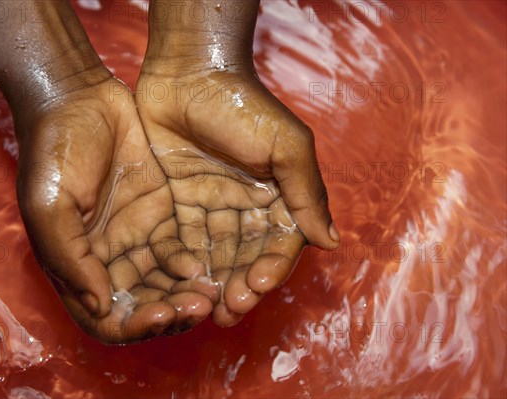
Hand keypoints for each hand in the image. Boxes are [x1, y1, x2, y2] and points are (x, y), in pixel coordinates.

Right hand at [16, 75, 214, 342]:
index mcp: (75, 264)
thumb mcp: (49, 204)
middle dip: (169, 312)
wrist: (78, 98)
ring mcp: (135, 238)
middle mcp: (106, 258)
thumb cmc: (53, 150)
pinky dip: (191, 265)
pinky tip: (205, 265)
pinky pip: (179, 252)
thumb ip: (70, 257)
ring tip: (210, 293)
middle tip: (199, 306)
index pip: (105, 317)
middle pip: (142, 304)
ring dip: (185, 294)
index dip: (133, 326)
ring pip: (164, 283)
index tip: (159, 315)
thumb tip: (100, 306)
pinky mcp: (159, 216)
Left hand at [135, 69, 339, 325]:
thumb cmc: (243, 106)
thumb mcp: (285, 145)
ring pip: (215, 254)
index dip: (270, 267)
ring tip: (204, 310)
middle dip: (240, 285)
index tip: (258, 285)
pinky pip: (183, 239)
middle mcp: (247, 205)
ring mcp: (212, 205)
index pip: (279, 242)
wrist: (188, 74)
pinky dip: (183, 263)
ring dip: (213, 283)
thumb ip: (307, 193)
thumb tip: (332, 243)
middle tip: (228, 311)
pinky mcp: (180, 202)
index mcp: (278, 195)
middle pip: (246, 256)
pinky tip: (179, 283)